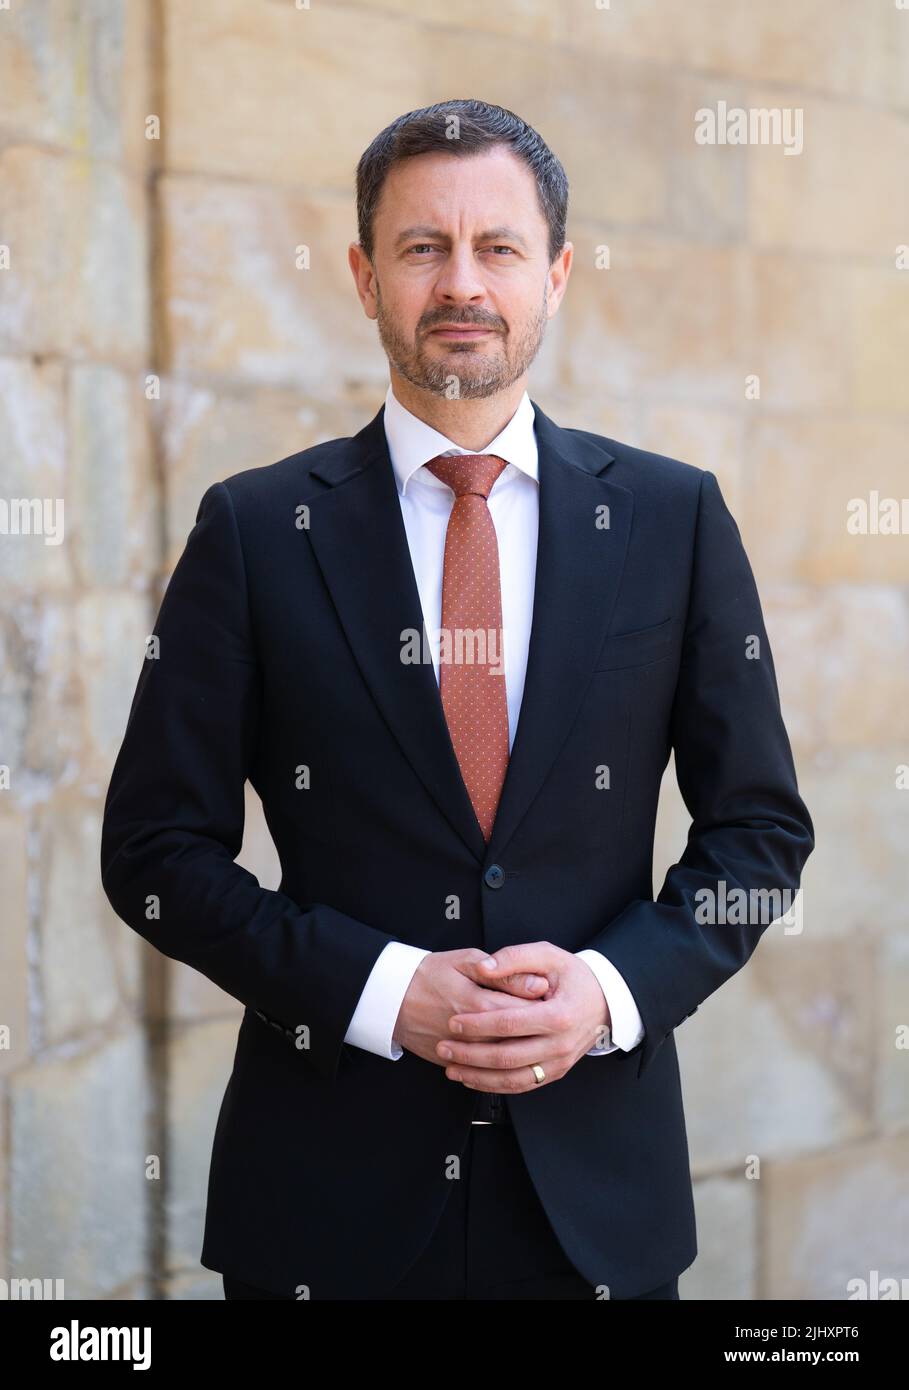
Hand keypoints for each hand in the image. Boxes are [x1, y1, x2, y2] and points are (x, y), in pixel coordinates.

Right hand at [393, 948, 550, 1067]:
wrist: (388, 998)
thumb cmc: (427, 974)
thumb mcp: (464, 960)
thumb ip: (504, 971)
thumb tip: (537, 984)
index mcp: (477, 1002)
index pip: (523, 1011)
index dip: (542, 1007)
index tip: (552, 999)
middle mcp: (471, 1033)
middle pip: (516, 1039)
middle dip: (536, 1031)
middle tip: (547, 1020)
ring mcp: (460, 1051)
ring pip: (502, 1061)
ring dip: (522, 1053)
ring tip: (532, 1039)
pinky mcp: (451, 1062)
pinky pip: (483, 1074)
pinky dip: (501, 1070)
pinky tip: (511, 1059)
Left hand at [437, 941, 610, 1093]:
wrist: (604, 1000)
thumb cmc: (574, 977)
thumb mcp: (549, 955)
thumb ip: (515, 957)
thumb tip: (485, 967)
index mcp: (558, 1015)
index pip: (510, 1024)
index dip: (478, 1025)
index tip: (454, 1022)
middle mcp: (560, 1044)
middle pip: (507, 1056)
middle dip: (470, 1054)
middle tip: (445, 1047)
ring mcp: (558, 1062)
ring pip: (512, 1078)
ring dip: (478, 1076)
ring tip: (451, 1068)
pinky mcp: (555, 1072)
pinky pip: (522, 1085)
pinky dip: (494, 1086)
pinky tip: (473, 1079)